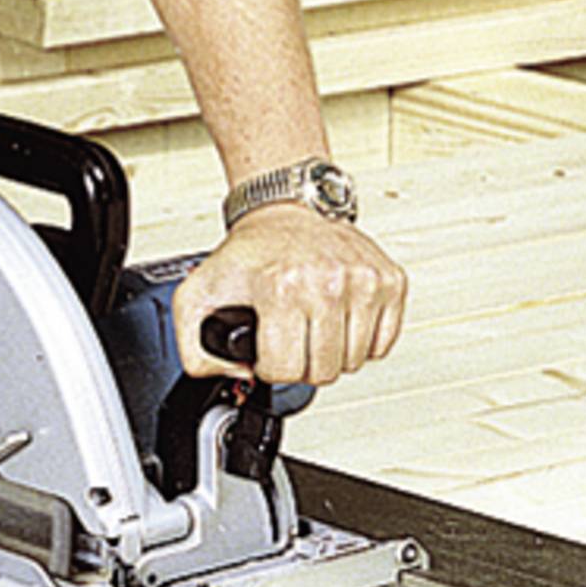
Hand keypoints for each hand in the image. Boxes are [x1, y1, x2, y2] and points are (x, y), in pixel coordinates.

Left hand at [171, 203, 407, 388]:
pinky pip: (383, 343)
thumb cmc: (250, 253)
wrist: (285, 212)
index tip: (266, 349)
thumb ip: (195, 350)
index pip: (284, 370)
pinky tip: (339, 319)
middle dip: (301, 364)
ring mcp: (363, 281)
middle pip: (322, 371)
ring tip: (313, 326)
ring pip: (354, 361)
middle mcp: (327, 282)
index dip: (269, 367)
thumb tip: (237, 374)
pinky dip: (361, 340)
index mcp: (280, 286)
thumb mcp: (197, 295)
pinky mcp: (390, 280)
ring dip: (332, 353)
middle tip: (290, 339)